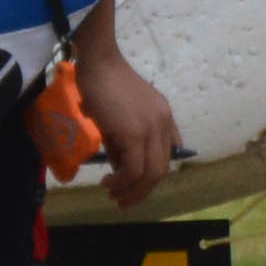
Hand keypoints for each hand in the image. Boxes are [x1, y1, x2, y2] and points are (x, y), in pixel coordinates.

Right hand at [78, 48, 182, 205]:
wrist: (98, 63)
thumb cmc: (103, 84)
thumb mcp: (119, 116)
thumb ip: (123, 141)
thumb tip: (118, 169)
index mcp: (164, 117)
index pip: (167, 154)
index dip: (152, 175)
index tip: (136, 187)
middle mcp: (163, 124)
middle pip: (161, 169)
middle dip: (143, 191)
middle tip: (123, 202)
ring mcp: (151, 129)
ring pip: (150, 173)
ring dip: (132, 191)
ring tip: (114, 196)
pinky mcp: (135, 133)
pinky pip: (133, 169)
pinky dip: (121, 181)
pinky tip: (108, 182)